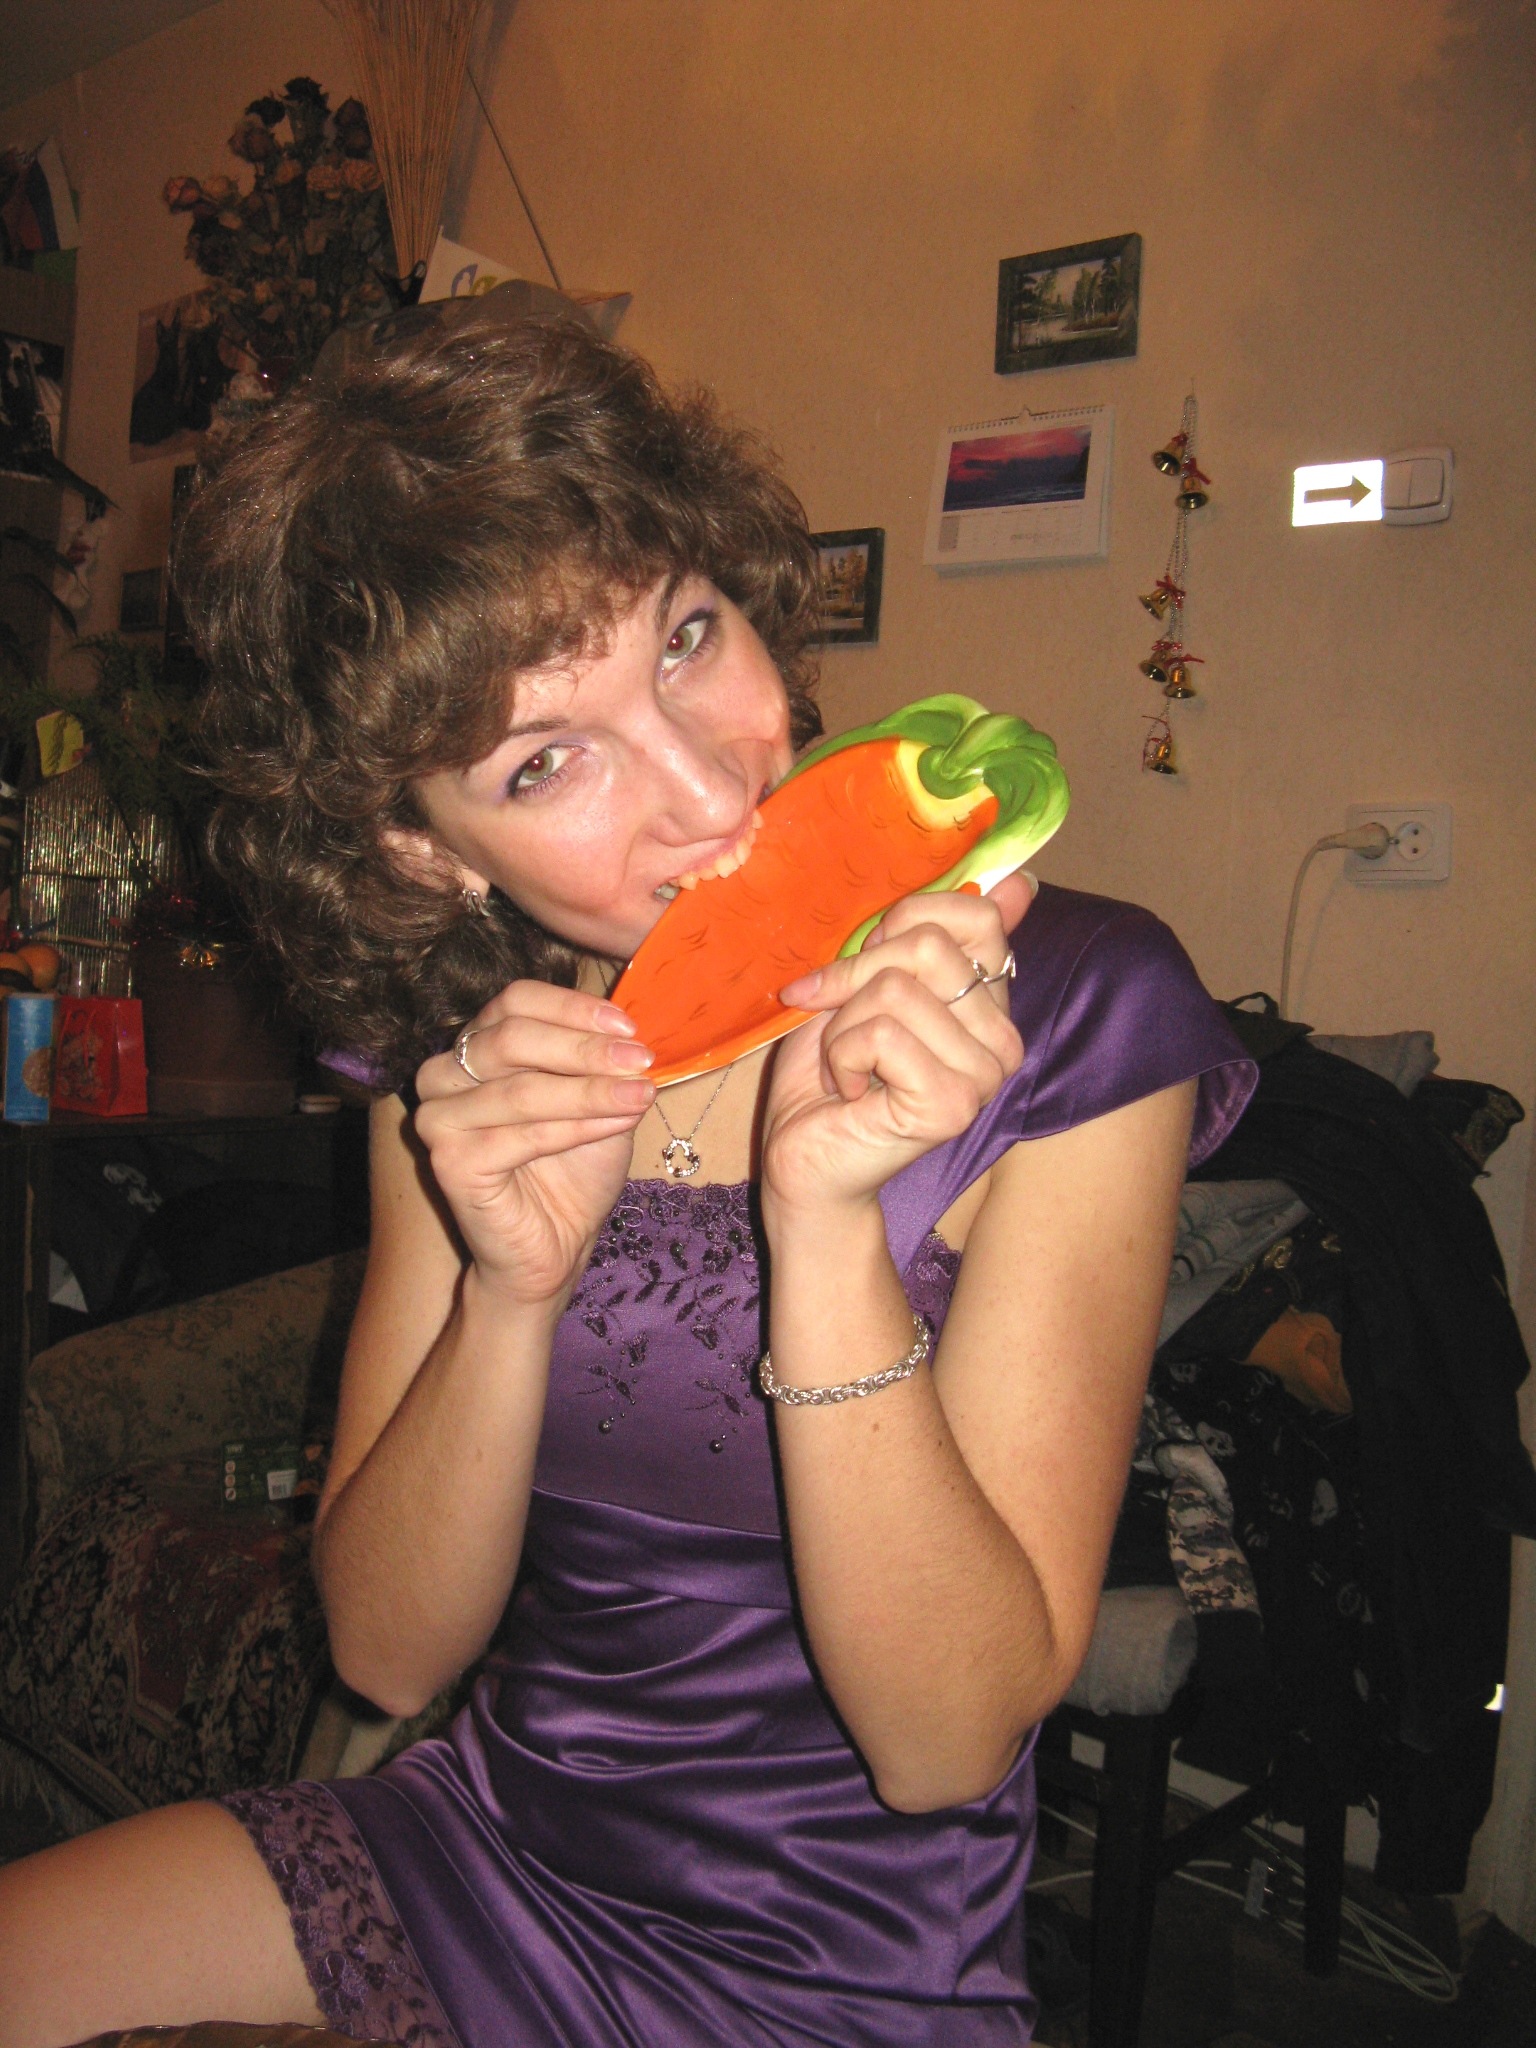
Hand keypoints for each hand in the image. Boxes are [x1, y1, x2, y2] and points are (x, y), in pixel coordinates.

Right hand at [413, 982, 655, 1303]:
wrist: (556, 1244)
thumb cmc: (574, 1167)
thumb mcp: (597, 1098)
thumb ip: (600, 1060)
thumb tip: (628, 1032)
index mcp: (476, 1044)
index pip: (516, 1000)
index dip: (573, 1008)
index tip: (628, 1028)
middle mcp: (444, 1074)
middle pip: (512, 1037)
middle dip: (584, 1049)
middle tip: (639, 1060)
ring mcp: (439, 1118)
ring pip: (521, 1089)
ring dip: (590, 1092)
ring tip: (639, 1096)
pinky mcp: (447, 1162)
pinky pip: (520, 1136)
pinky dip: (575, 1128)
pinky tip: (615, 1125)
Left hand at [761, 874, 1030, 1219]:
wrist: (803, 1158)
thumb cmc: (831, 1071)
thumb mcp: (871, 983)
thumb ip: (931, 935)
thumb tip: (1023, 881)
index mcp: (991, 1004)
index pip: (978, 917)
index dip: (903, 922)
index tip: (866, 965)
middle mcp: (1003, 1041)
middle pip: (929, 947)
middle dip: (856, 976)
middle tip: (838, 1024)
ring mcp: (984, 1077)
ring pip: (897, 989)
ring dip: (843, 1025)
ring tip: (845, 1066)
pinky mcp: (952, 1104)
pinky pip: (881, 1032)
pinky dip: (842, 1055)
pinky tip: (849, 1092)